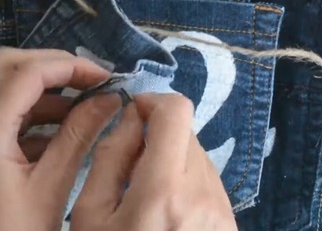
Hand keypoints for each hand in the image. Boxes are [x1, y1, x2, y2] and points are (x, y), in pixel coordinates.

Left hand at [0, 48, 121, 230]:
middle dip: (51, 67)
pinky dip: (23, 114)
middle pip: (5, 67)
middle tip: (90, 81)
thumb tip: (109, 99)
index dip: (69, 66)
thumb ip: (80, 136)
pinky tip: (58, 133)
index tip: (104, 76)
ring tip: (82, 108)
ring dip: (38, 91)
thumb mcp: (53, 188)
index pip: (26, 72)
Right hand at [70, 93, 237, 230]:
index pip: (176, 112)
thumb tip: (130, 119)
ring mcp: (222, 212)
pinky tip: (164, 214)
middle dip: (156, 135)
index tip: (132, 114)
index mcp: (163, 189)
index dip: (151, 102)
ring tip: (145, 196)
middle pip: (187, 133)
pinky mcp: (231, 225)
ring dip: (172, 160)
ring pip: (199, 157)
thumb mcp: (89, 215)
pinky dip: (186, 183)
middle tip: (129, 163)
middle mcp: (202, 195)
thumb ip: (108, 158)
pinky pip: (208, 183)